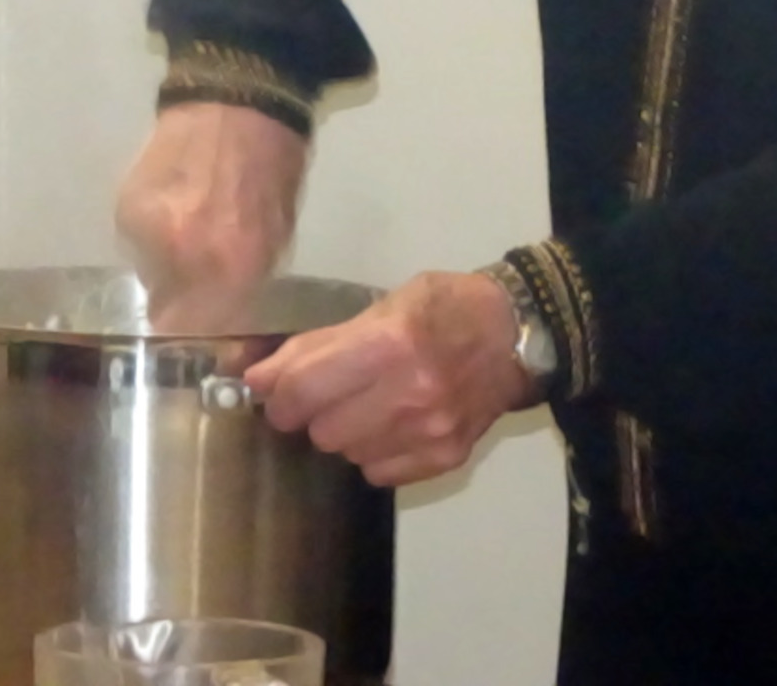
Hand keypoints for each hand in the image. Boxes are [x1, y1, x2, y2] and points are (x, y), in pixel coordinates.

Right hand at [115, 102, 307, 332]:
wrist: (238, 102)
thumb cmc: (273, 167)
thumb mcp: (276, 234)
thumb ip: (247, 282)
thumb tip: (226, 319)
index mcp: (235, 268)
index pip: (204, 334)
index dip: (205, 335)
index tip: (208, 327)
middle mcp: (186, 259)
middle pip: (167, 315)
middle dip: (182, 303)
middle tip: (196, 278)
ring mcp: (150, 234)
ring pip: (150, 277)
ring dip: (166, 266)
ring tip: (186, 230)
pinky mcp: (126, 209)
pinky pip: (136, 243)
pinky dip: (151, 234)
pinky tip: (170, 206)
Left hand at [243, 270, 535, 487]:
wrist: (517, 334)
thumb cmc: (446, 307)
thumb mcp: (385, 304)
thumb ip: (321, 343)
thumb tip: (259, 377)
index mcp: (391, 343)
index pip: (304, 389)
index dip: (278, 393)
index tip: (276, 389)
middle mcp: (411, 394)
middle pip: (322, 430)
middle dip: (314, 412)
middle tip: (330, 392)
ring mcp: (431, 431)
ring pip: (348, 454)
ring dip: (346, 432)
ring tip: (370, 403)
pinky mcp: (446, 457)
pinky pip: (379, 472)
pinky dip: (375, 451)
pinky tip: (393, 424)